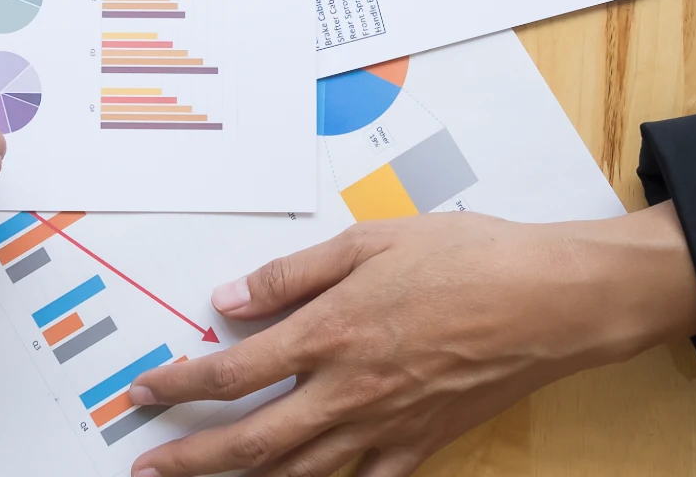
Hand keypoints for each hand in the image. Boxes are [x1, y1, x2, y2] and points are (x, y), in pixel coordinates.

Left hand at [125, 204, 695, 476]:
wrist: (551, 301)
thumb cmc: (469, 259)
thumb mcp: (370, 241)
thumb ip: (293, 275)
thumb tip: (229, 301)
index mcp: (330, 332)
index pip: (230, 372)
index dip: (177, 387)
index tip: (144, 392)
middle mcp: (348, 390)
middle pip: (249, 442)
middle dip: (189, 459)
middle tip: (147, 468)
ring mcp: (385, 426)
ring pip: (298, 474)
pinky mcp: (421, 445)